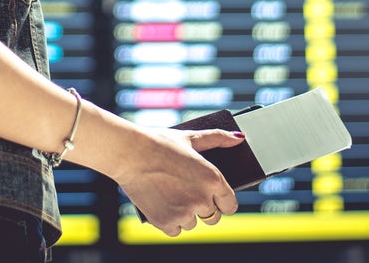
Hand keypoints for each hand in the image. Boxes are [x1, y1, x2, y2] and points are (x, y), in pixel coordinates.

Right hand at [114, 127, 242, 235]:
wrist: (129, 153)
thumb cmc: (159, 143)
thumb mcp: (190, 138)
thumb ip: (217, 138)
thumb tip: (239, 138)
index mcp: (213, 179)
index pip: (230, 205)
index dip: (222, 202)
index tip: (214, 198)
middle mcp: (202, 199)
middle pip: (213, 217)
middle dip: (202, 207)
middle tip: (186, 191)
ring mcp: (184, 213)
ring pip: (192, 223)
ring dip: (185, 214)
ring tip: (171, 194)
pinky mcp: (166, 222)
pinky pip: (175, 230)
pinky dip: (169, 221)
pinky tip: (162, 204)